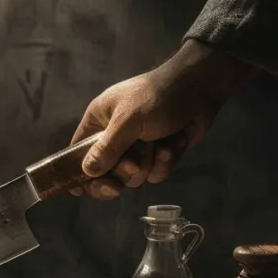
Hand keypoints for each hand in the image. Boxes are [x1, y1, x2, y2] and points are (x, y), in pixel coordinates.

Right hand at [70, 40, 254, 199]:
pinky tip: (174, 144)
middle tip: (128, 174)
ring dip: (148, 164)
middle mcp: (114, 137)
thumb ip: (107, 148)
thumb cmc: (157, 97)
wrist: (200, 88)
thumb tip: (87, 172)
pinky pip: (155, 174)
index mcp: (98, 123)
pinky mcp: (158, 154)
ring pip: (133, 177)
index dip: (77, 173)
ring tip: (159, 145)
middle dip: (121, 173)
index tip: (79, 190)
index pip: (77, 153)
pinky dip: (166, 162)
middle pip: (105, 173)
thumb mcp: (128, 121)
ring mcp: (137, 148)